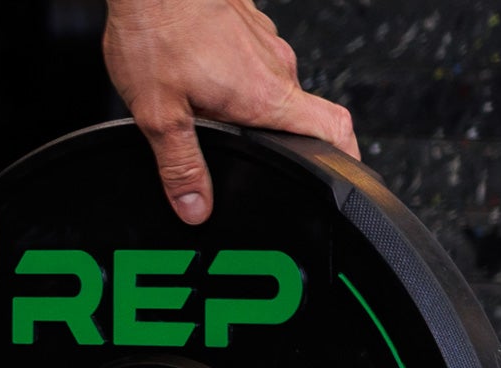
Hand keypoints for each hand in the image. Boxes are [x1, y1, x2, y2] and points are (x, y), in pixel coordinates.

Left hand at [103, 0, 358, 224]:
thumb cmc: (156, 35)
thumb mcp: (158, 117)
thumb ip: (180, 166)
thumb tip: (196, 208)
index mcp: (265, 94)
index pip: (333, 129)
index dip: (344, 158)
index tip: (341, 178)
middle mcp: (276, 66)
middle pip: (294, 115)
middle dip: (270, 139)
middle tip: (238, 155)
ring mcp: (265, 43)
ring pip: (268, 87)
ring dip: (244, 107)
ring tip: (204, 114)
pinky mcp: (248, 27)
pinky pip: (251, 63)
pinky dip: (232, 80)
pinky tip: (197, 81)